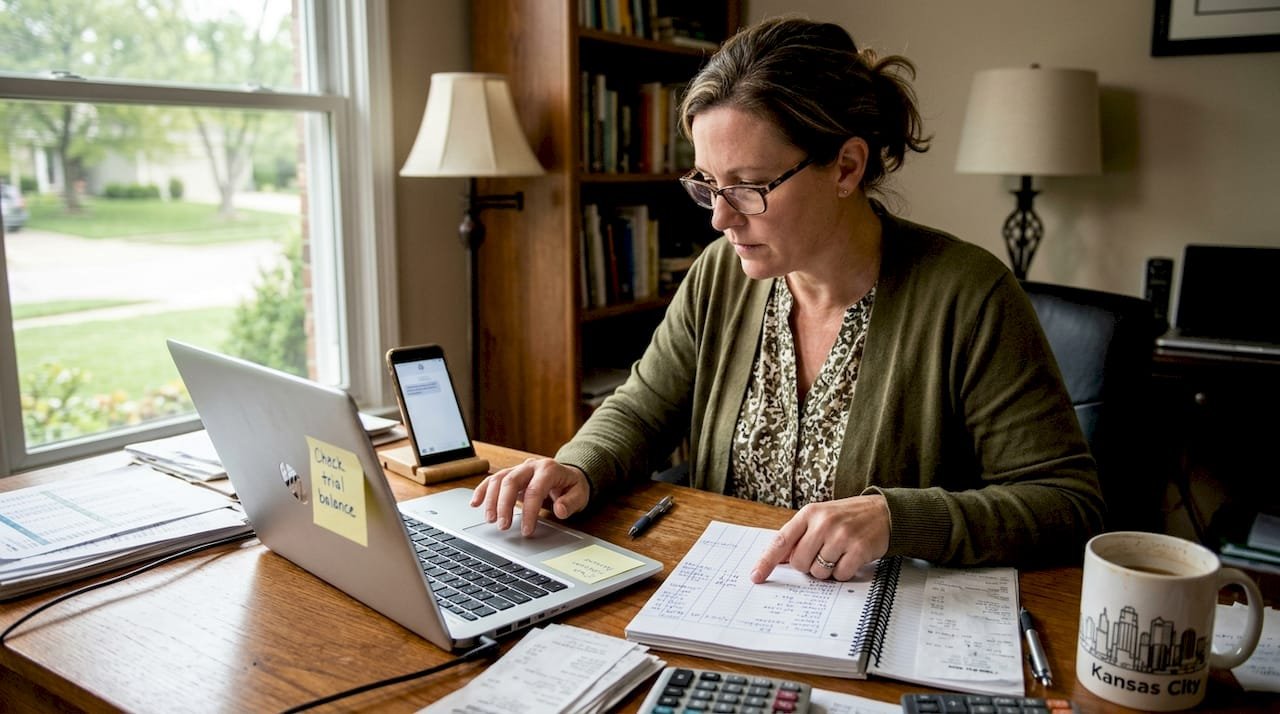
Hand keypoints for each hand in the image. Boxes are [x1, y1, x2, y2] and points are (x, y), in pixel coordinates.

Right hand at [470, 458, 590, 535]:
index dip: (529, 512)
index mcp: (549, 469)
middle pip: (511, 481)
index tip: (527, 530)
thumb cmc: (573, 486)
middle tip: (503, 526)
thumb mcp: (580, 495)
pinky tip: (475, 503)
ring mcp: (519, 468)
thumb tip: (560, 510)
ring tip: (490, 519)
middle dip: (504, 505)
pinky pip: (493, 479)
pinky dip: (483, 490)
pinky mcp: (511, 474)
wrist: (569, 474)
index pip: (534, 490)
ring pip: (499, 479)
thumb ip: (571, 503)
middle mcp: (531, 465)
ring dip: (491, 500)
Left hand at [750, 495, 890, 582]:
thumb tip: (779, 560)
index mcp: (809, 513)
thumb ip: (799, 536)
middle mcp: (824, 523)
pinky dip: (843, 572)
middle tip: (822, 554)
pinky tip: (850, 558)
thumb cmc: (847, 517)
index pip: (781, 540)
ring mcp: (842, 536)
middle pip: (800, 562)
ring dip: (827, 570)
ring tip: (839, 553)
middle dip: (808, 565)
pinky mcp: (858, 549)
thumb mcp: (820, 517)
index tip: (756, 576)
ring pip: (819, 572)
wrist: (883, 512)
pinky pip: (839, 575)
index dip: (766, 561)